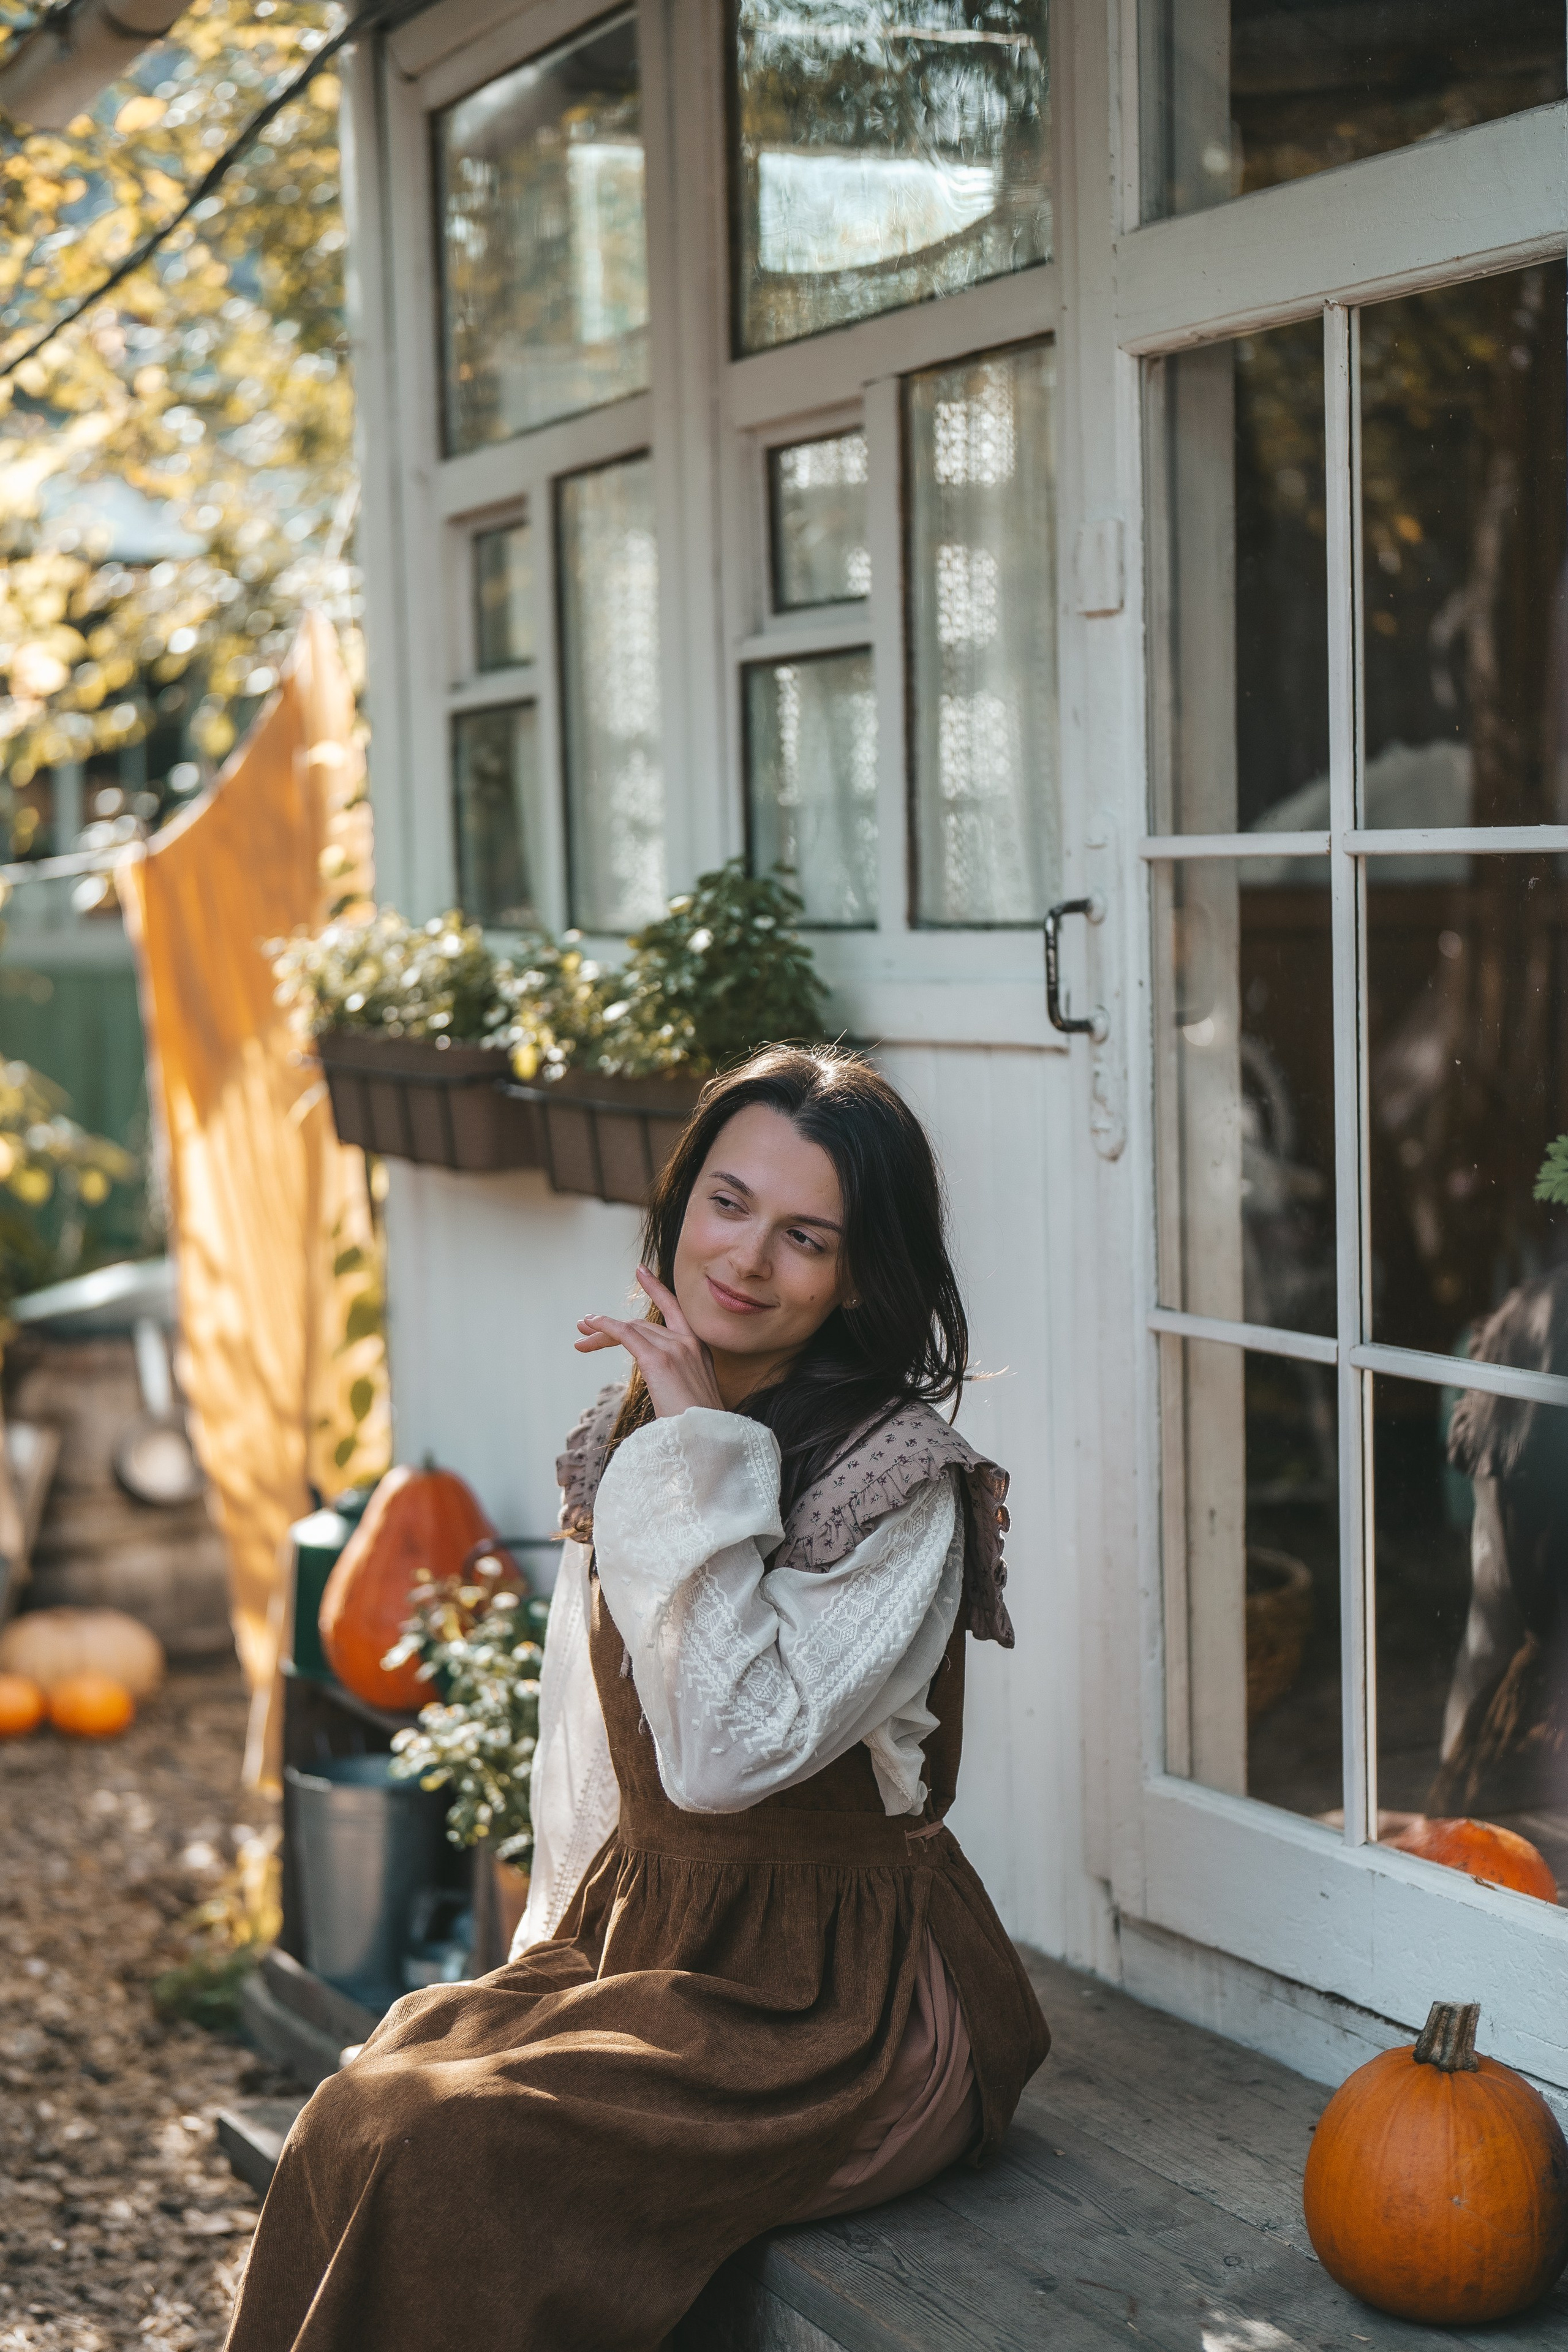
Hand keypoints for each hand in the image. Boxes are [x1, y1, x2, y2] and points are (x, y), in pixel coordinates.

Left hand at [575, 1267, 724, 1418]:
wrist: (706, 1439)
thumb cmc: (698, 1425)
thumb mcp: (690, 1394)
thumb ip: (676, 1380)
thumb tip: (662, 1385)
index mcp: (699, 1349)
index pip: (674, 1309)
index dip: (656, 1288)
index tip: (640, 1271)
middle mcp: (688, 1342)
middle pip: (642, 1324)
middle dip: (611, 1326)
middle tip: (585, 1328)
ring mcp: (675, 1348)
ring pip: (631, 1329)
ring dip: (601, 1331)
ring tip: (580, 1336)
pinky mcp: (658, 1359)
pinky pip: (625, 1334)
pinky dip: (606, 1327)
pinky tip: (590, 1328)